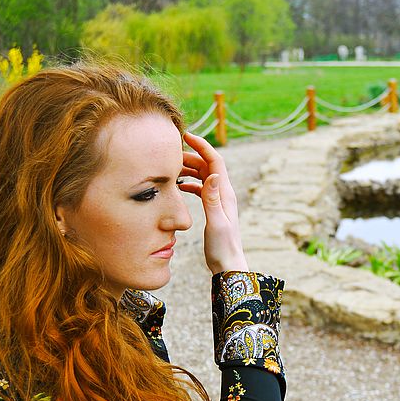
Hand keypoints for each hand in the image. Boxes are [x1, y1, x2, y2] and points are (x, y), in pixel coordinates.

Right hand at [178, 132, 247, 273]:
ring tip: (172, 169)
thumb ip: (212, 200)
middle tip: (170, 154)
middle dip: (192, 155)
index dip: (203, 146)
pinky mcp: (214, 209)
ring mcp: (220, 201)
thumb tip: (212, 175)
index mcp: (225, 194)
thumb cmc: (222, 247)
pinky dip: (191, 183)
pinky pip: (202, 189)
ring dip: (190, 169)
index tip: (187, 135)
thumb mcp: (216, 223)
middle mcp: (224, 194)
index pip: (215, 162)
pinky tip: (180, 186)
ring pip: (205, 176)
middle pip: (209, 166)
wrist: (229, 265)